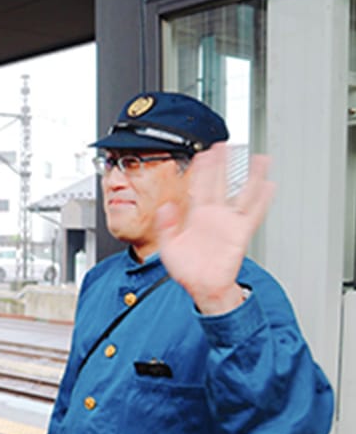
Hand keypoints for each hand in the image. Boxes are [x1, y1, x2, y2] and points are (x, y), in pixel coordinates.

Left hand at [156, 143, 273, 314]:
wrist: (202, 288)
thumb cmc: (188, 270)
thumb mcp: (168, 247)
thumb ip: (165, 227)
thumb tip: (164, 208)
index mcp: (196, 217)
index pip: (200, 187)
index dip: (202, 170)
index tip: (203, 152)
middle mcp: (213, 217)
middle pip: (221, 184)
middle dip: (223, 164)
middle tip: (226, 145)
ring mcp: (228, 224)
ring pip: (242, 194)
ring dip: (250, 177)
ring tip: (259, 159)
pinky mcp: (240, 234)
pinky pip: (252, 214)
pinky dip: (262, 200)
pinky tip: (268, 186)